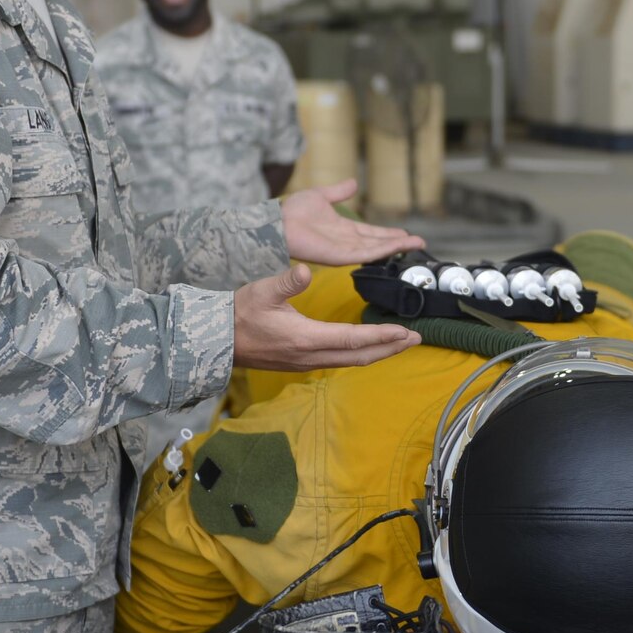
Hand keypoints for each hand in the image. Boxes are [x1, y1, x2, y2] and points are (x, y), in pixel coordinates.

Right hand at [234, 265, 420, 370]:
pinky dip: (360, 354)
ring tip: (399, 343)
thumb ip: (286, 281)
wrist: (216, 340)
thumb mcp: (261, 291)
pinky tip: (367, 346)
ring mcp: (305, 362)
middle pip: (359, 357)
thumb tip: (307, 270)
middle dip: (390, 348)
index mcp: (304, 338)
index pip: (353, 339)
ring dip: (378, 352)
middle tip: (416, 339)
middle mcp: (309, 355)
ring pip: (350, 361)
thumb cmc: (238, 313)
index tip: (405, 332)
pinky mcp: (301, 362)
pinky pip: (339, 361)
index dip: (381, 336)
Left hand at [280, 180, 424, 264]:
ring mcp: (345, 250)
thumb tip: (354, 183)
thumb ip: (339, 191)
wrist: (279, 222)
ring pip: (377, 249)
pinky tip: (397, 246)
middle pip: (379, 243)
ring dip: (396, 246)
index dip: (389, 234)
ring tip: (416, 244)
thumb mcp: (322, 196)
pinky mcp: (340, 256)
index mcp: (344, 229)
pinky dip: (383, 250)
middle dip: (399, 243)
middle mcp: (347, 241)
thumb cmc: (293, 212)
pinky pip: (366, 254)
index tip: (406, 233)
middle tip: (420, 242)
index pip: (372, 233)